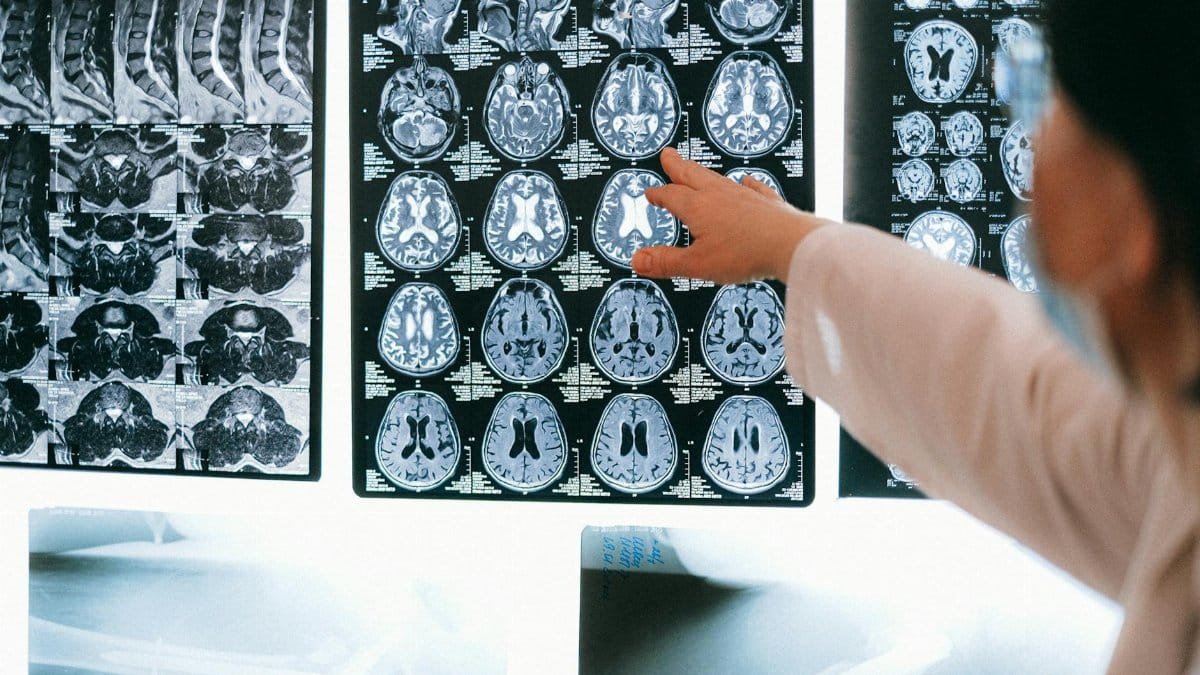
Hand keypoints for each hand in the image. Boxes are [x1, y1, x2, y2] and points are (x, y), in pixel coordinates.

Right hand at [632, 147, 825, 283]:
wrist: (790, 244)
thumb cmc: (746, 252)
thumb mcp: (698, 264)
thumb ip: (667, 262)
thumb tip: (639, 260)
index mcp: (698, 207)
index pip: (671, 196)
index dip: (658, 194)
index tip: (651, 193)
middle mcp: (719, 195)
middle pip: (692, 175)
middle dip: (677, 166)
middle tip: (668, 155)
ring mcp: (744, 195)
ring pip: (718, 178)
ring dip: (703, 172)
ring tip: (697, 168)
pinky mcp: (766, 201)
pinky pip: (752, 186)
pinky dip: (745, 183)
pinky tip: (747, 181)